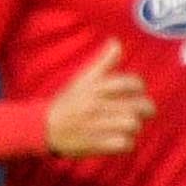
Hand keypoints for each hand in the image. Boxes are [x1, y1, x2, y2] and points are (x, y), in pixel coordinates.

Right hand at [44, 40, 154, 155]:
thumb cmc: (66, 102)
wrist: (41, 128)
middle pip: (139, 106)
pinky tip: (118, 140)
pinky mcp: (95, 144)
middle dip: (145, 110)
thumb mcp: (82, 80)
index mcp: (96, 88)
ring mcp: (96, 125)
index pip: (132, 83)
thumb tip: (116, 42)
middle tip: (141, 113)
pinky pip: (124, 144)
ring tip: (126, 127)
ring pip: (133, 125)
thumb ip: (103, 62)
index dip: (138, 88)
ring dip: (134, 127)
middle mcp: (97, 105)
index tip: (134, 93)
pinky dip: (125, 144)